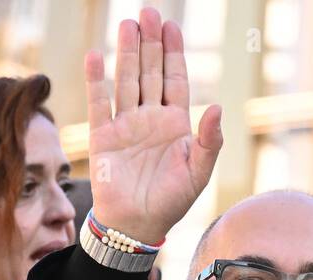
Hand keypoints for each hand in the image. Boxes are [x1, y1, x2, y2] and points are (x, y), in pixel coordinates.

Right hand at [84, 7, 222, 243]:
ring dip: (127, 53)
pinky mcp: (102, 136)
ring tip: (129, 24)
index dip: (174, 54)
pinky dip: (96, 79)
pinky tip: (96, 55)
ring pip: (126, 80)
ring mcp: (125, 125)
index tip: (173, 26)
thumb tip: (216, 108)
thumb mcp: (198, 173)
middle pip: (150, 72)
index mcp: (175, 125)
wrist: (137, 225)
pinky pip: (99, 102)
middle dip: (151, 43)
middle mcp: (150, 119)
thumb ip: (210, 141)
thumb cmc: (171, 202)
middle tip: (150, 12)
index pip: (175, 80)